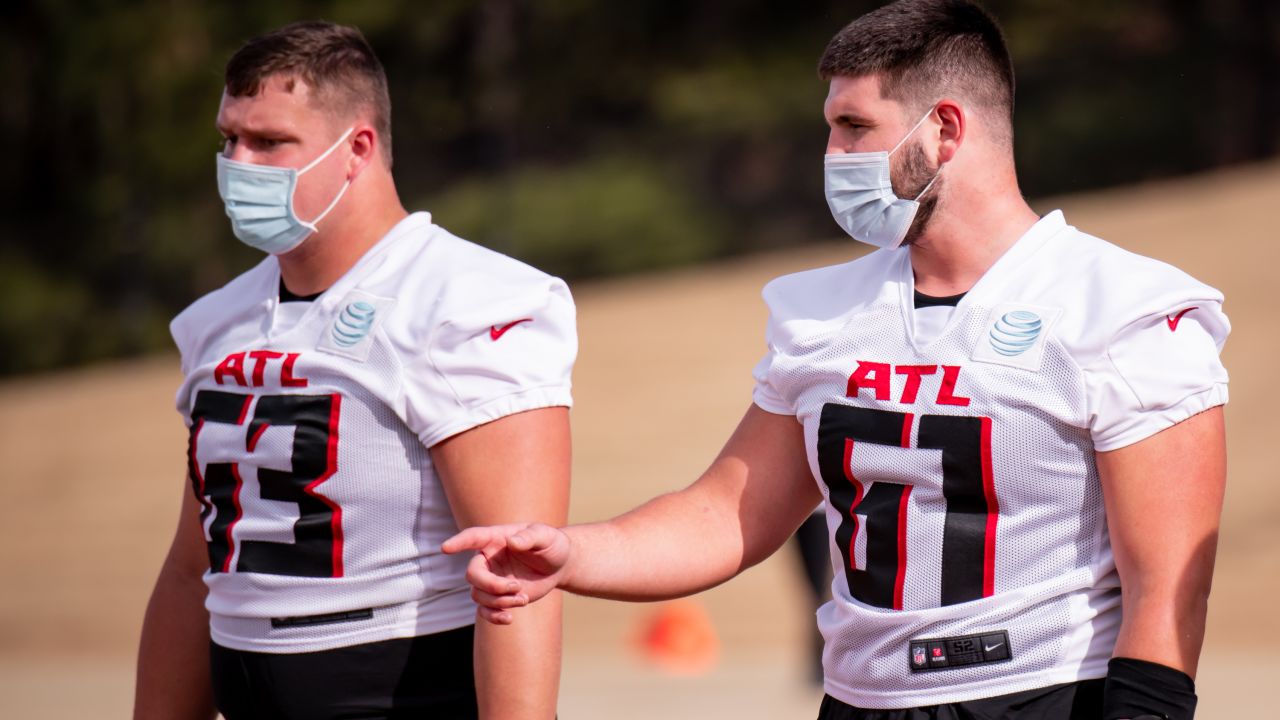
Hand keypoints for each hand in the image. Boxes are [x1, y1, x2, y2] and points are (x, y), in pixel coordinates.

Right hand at [442, 523, 570, 623]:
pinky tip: (509, 618)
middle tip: (516, 587)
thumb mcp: (546, 536)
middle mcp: (489, 559)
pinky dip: (493, 617)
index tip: (445, 548)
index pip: (473, 537)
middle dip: (492, 586)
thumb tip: (513, 542)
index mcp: (496, 538)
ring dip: (500, 601)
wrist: (558, 565)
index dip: (458, 542)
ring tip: (523, 598)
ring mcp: (491, 578)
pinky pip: (484, 610)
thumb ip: (530, 537)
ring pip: (479, 595)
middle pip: (473, 574)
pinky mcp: (498, 596)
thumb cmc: (551, 544)